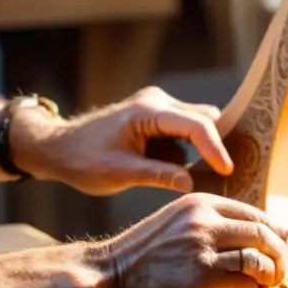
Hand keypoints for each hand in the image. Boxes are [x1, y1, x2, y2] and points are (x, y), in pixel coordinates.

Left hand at [15, 86, 232, 194]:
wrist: (59, 148)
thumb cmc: (83, 159)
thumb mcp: (119, 172)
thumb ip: (157, 176)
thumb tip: (191, 185)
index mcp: (148, 111)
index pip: (195, 125)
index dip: (215, 148)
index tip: (228, 170)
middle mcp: (157, 102)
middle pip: (204, 120)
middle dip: (214, 147)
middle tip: (228, 175)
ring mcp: (157, 108)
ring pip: (196, 126)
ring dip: (199, 152)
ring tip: (202, 179)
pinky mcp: (156, 120)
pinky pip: (183, 135)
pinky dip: (186, 154)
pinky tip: (179, 174)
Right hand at [93, 193, 287, 287]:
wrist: (104, 279)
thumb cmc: (140, 261)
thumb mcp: (176, 227)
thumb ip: (209, 228)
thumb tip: (248, 239)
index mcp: (200, 203)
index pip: (255, 213)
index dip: (273, 235)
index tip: (277, 253)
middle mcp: (205, 218)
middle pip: (265, 232)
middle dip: (280, 257)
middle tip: (279, 276)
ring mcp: (204, 245)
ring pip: (262, 255)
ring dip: (273, 276)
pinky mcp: (203, 275)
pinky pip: (248, 280)